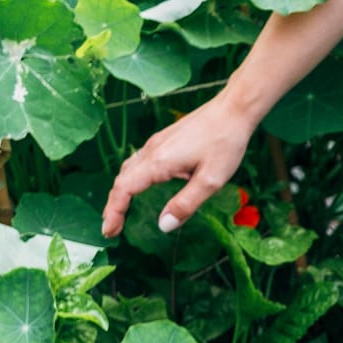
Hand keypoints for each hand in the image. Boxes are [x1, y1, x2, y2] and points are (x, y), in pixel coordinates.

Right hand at [101, 95, 256, 238]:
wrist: (233, 110)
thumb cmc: (225, 143)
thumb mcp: (210, 181)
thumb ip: (186, 204)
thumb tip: (164, 226)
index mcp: (158, 162)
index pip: (124, 189)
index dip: (114, 211)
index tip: (109, 231)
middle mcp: (152, 151)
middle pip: (121, 180)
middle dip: (113, 206)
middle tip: (112, 229)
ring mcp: (156, 143)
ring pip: (128, 169)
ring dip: (121, 192)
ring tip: (121, 212)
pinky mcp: (164, 140)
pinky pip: (139, 162)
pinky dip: (131, 179)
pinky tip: (140, 186)